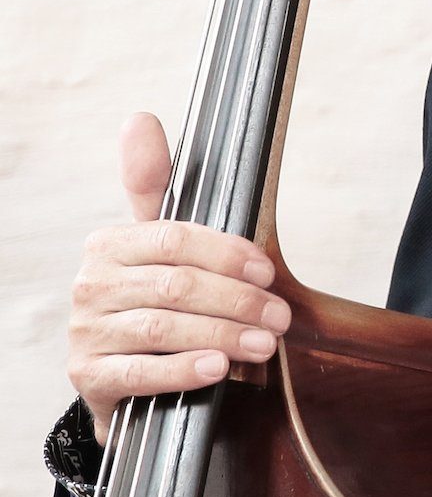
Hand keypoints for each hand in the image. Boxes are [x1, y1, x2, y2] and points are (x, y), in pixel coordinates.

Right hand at [67, 114, 287, 443]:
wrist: (129, 376)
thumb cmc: (160, 301)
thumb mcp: (165, 247)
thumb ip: (158, 187)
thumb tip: (138, 119)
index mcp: (111, 245)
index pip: (174, 238)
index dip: (228, 254)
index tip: (269, 272)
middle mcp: (91, 284)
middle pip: (176, 285)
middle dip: (238, 301)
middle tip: (280, 318)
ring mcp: (86, 332)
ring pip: (162, 328)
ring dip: (223, 335)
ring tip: (265, 344)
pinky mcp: (88, 377)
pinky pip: (139, 372)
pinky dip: (183, 370)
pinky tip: (217, 370)